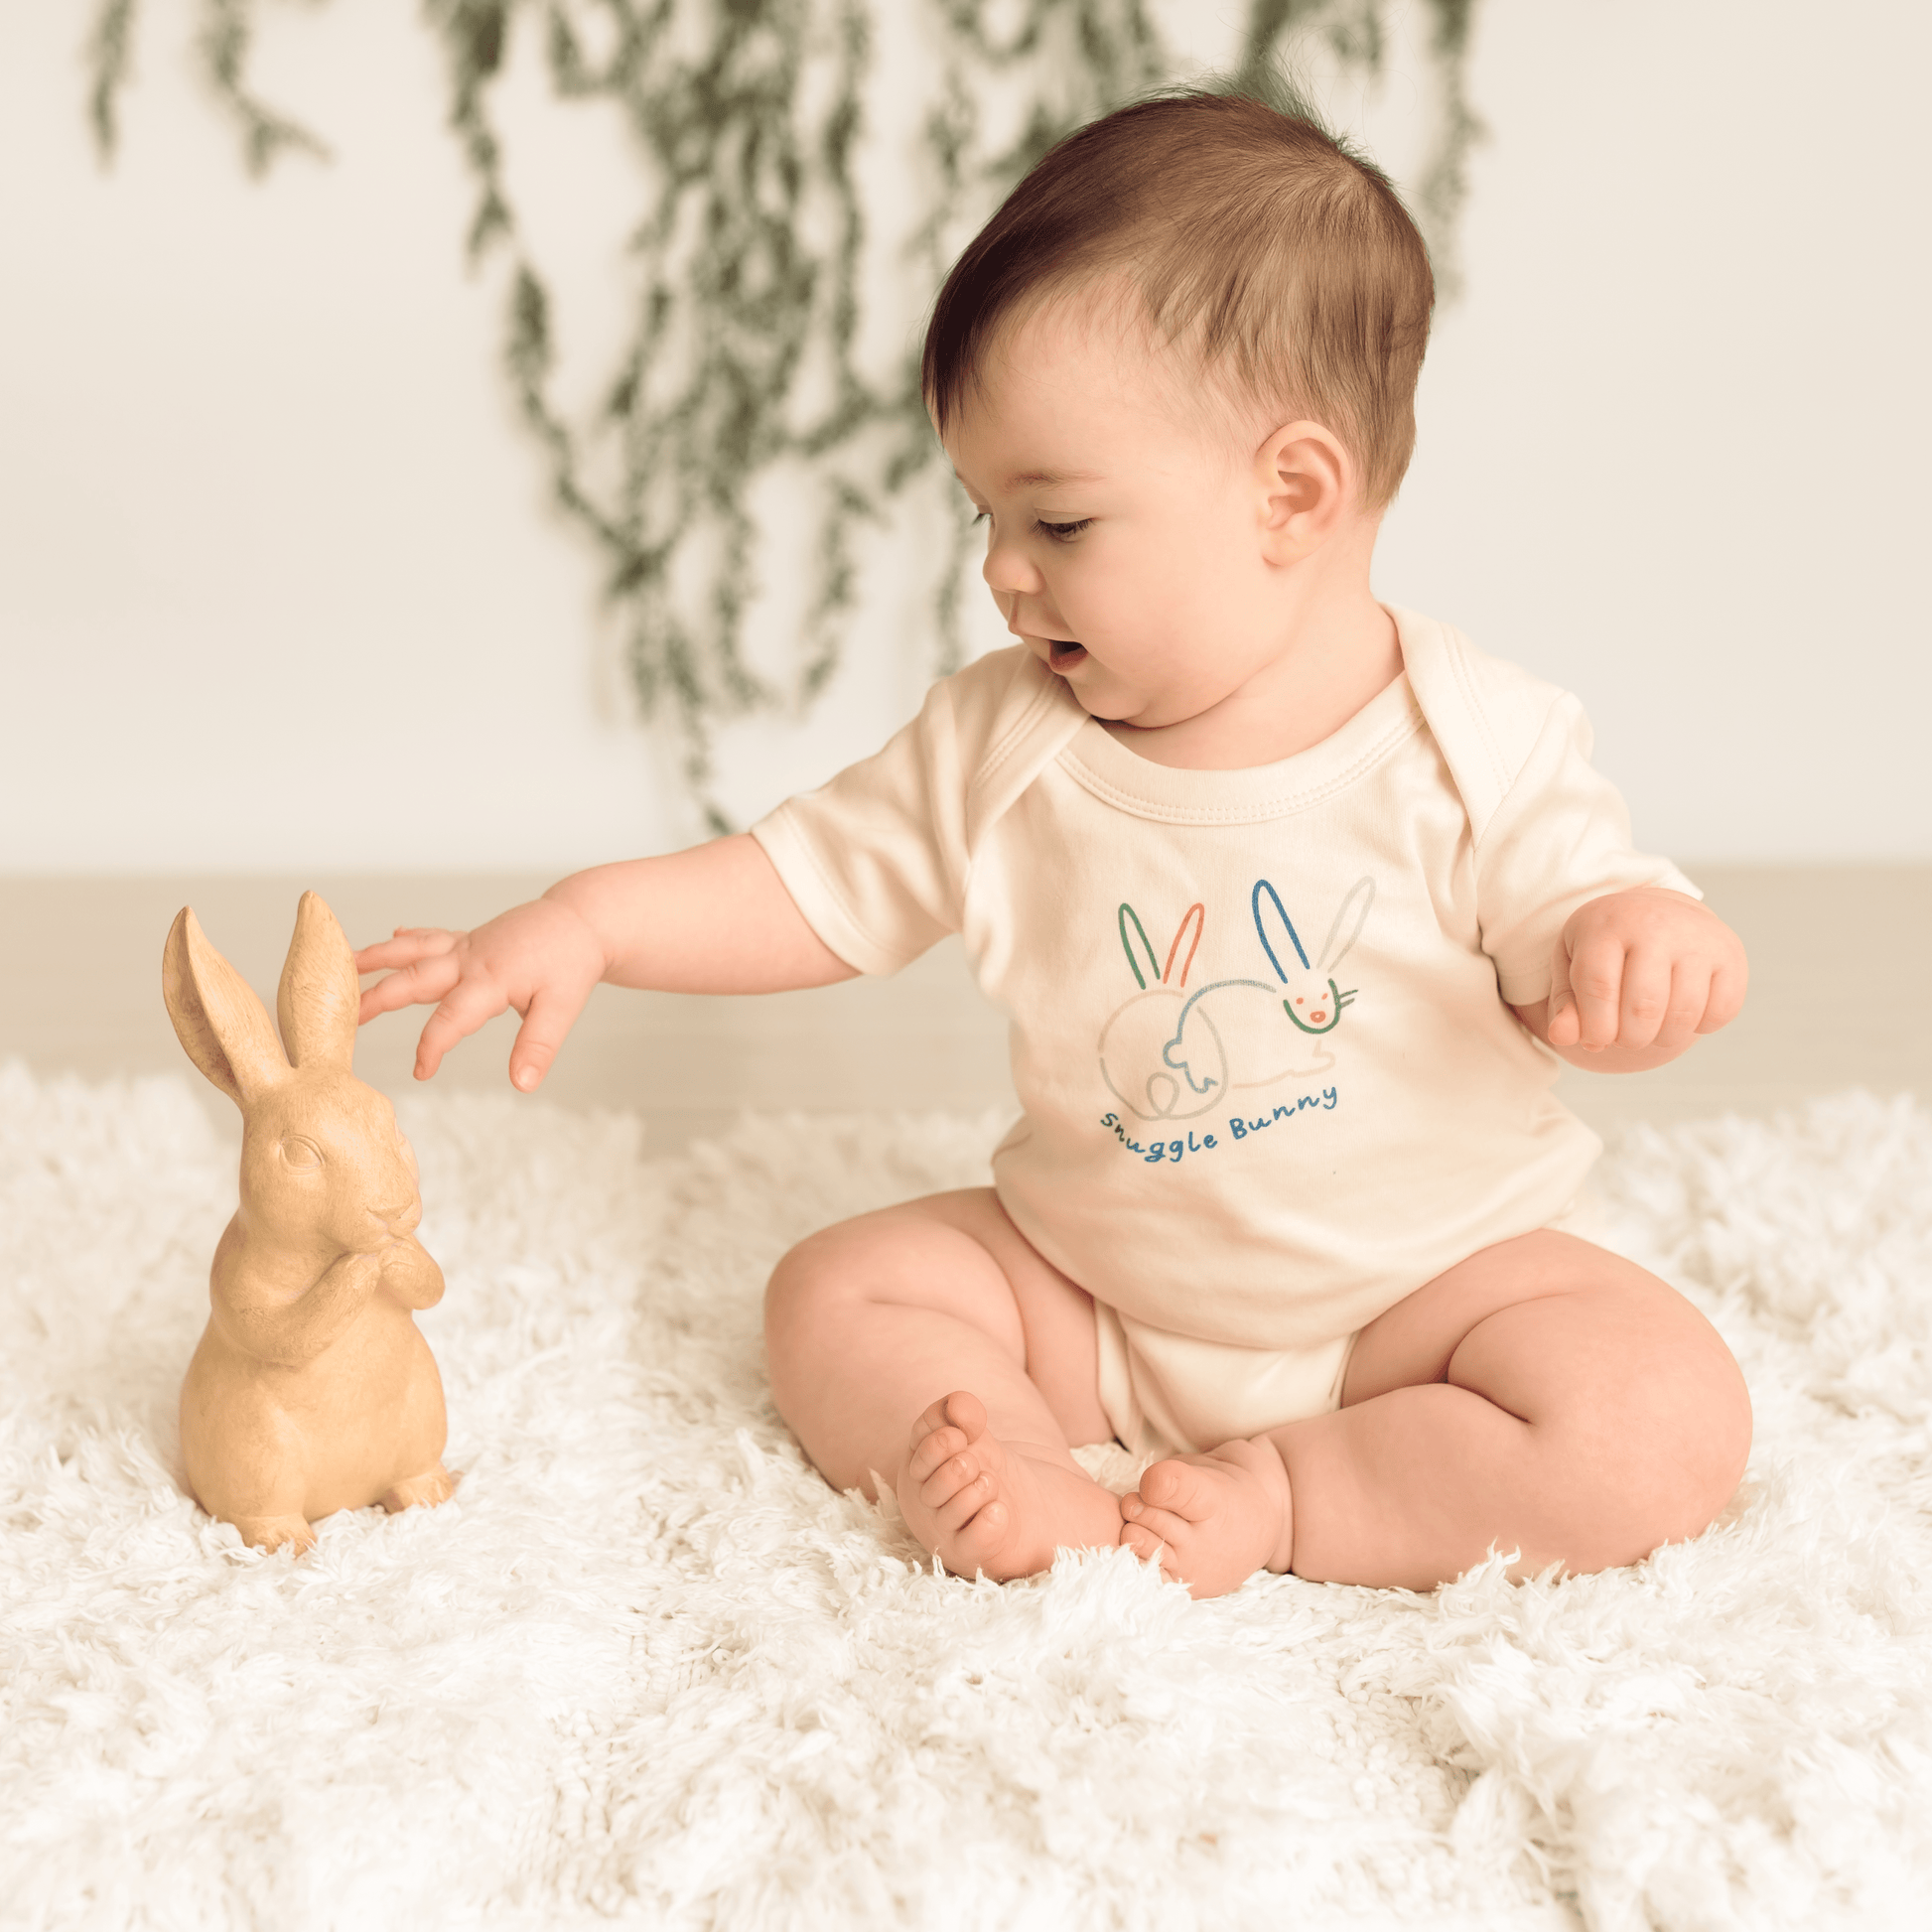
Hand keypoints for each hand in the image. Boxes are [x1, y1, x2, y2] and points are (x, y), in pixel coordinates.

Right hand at [353, 898, 607, 1090]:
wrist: (582, 919)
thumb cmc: (571, 962)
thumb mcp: (563, 1007)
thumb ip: (538, 1045)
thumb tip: (521, 1084)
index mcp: (489, 978)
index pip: (451, 1018)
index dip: (432, 1046)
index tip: (420, 1073)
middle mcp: (470, 958)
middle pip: (415, 978)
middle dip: (378, 998)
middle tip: (345, 1018)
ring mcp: (467, 946)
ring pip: (413, 951)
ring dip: (376, 958)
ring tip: (341, 967)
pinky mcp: (471, 939)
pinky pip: (432, 937)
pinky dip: (410, 939)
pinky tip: (393, 936)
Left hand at [1543, 887, 1746, 1060]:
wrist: (1657, 913)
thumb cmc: (1606, 949)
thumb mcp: (1573, 967)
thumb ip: (1566, 1005)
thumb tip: (1561, 1036)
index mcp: (1607, 924)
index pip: (1599, 987)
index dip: (1596, 1028)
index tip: (1596, 1041)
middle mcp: (1655, 924)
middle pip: (1643, 1007)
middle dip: (1630, 1039)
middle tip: (1625, 1037)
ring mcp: (1698, 938)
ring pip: (1683, 1014)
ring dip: (1663, 1039)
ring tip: (1650, 1030)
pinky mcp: (1731, 954)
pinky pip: (1721, 1011)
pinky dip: (1700, 1027)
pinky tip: (1681, 1013)